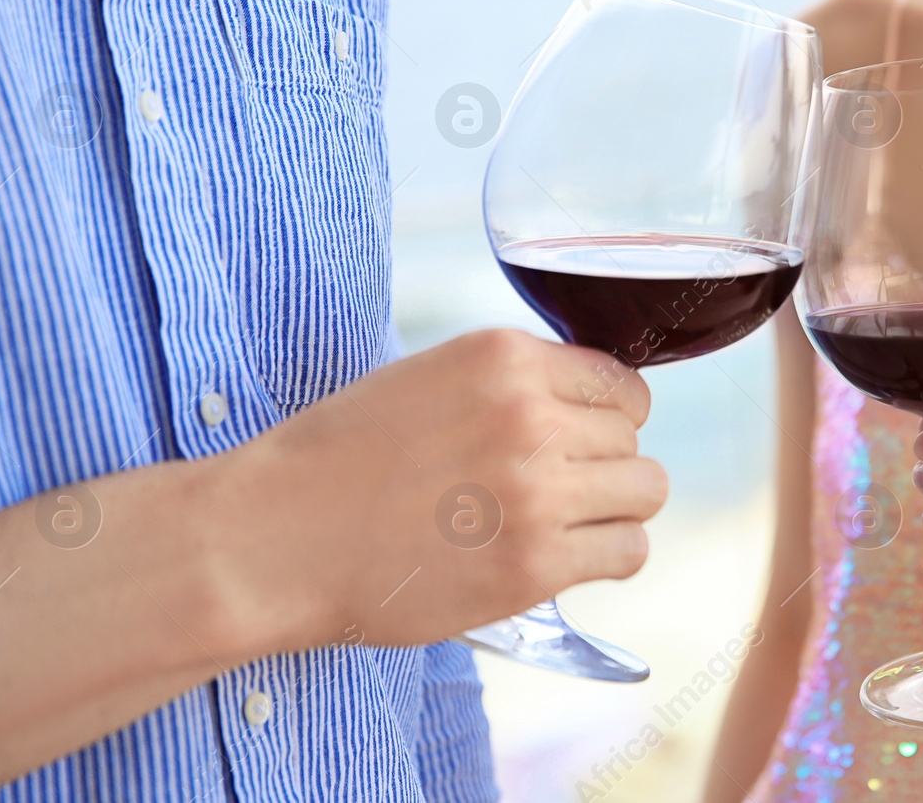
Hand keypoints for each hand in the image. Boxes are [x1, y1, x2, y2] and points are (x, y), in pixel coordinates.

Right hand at [209, 328, 666, 653]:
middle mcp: (531, 416)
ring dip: (615, 510)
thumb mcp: (428, 380)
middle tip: (557, 491)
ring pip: (646, 491)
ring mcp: (537, 491)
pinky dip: (608, 558)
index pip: (619, 381)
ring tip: (569, 525)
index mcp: (504, 359)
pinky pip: (628, 552)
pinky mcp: (533, 564)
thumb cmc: (338, 461)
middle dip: (604, 464)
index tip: (583, 440)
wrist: (277, 537)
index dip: (607, 416)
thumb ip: (510, 385)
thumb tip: (583, 409)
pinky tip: (566, 558)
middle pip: (633, 438)